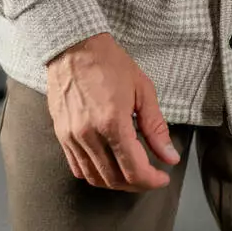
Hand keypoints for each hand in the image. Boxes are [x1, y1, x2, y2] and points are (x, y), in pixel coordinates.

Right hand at [45, 32, 181, 191]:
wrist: (74, 46)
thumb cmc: (110, 63)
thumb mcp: (142, 89)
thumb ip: (156, 126)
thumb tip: (170, 156)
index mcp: (112, 123)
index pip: (134, 170)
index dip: (152, 180)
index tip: (163, 177)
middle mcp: (89, 135)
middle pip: (114, 179)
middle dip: (137, 183)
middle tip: (150, 175)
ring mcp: (72, 137)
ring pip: (95, 178)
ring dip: (116, 183)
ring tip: (131, 173)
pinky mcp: (61, 135)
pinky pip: (77, 168)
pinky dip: (95, 174)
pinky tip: (107, 165)